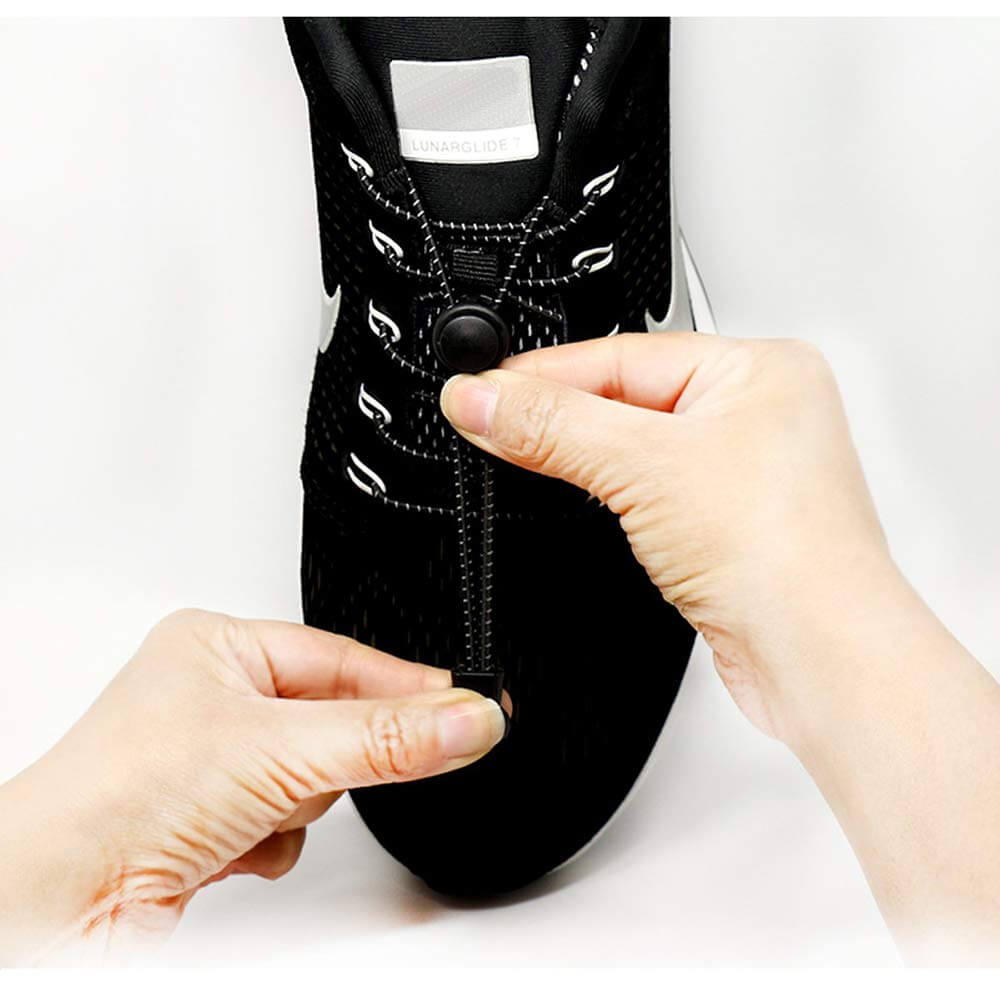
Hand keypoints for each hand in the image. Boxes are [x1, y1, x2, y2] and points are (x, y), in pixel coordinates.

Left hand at [0, 610, 503, 963]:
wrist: (56, 898)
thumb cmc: (120, 795)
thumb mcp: (280, 749)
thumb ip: (387, 739)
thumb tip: (468, 722)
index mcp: (216, 645)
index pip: (343, 656)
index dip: (407, 684)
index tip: (468, 706)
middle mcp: (212, 698)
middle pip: (332, 721)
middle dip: (326, 759)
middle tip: (340, 767)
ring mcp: (212, 762)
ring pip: (314, 777)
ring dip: (294, 804)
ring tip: (247, 812)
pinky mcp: (213, 821)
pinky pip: (289, 822)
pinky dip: (271, 841)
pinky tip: (228, 846)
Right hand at [441, 332, 999, 961]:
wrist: (818, 658)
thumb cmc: (784, 555)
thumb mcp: (644, 467)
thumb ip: (551, 427)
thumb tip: (480, 398)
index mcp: (761, 367)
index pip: (622, 353)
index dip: (543, 374)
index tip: (479, 390)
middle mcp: (759, 414)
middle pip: (626, 396)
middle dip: (559, 413)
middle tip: (490, 422)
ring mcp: (744, 473)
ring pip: (636, 446)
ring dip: (583, 455)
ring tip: (524, 456)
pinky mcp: (727, 525)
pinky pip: (651, 490)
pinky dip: (610, 494)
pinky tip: (585, 501)